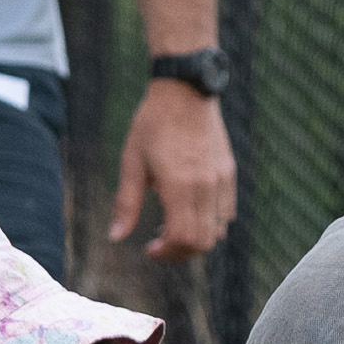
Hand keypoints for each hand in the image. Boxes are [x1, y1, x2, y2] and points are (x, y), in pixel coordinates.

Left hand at [110, 79, 239, 262]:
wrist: (185, 91)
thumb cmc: (153, 124)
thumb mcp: (132, 163)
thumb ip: (126, 204)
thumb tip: (115, 237)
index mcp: (179, 185)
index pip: (182, 238)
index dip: (166, 252)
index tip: (149, 249)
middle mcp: (205, 187)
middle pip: (203, 242)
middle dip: (180, 252)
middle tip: (160, 244)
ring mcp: (221, 180)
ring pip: (218, 231)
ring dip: (196, 239)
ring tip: (173, 226)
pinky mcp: (229, 173)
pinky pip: (227, 213)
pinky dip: (211, 223)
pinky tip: (191, 211)